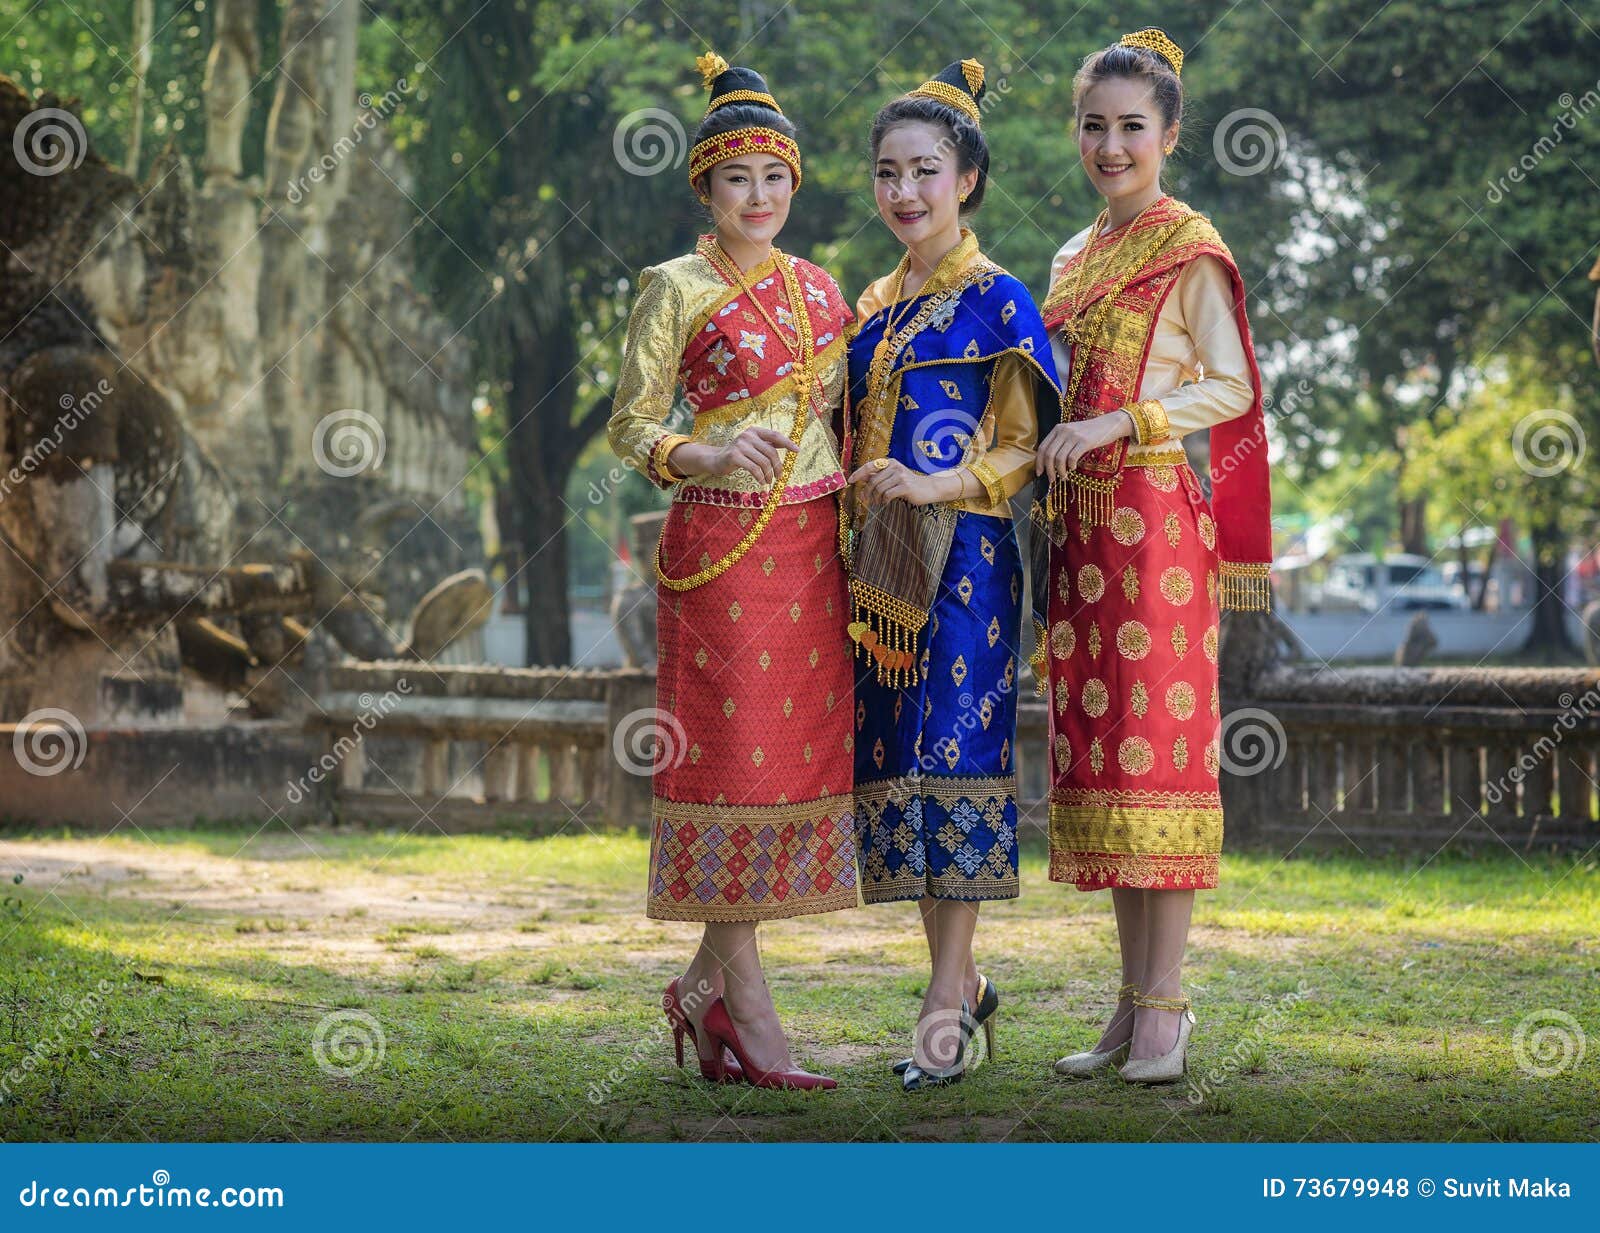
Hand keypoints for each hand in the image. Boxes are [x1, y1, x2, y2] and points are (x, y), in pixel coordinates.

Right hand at [675, 426, 798, 483]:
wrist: (716, 459)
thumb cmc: (738, 454)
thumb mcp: (753, 446)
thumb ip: (768, 444)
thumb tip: (790, 445)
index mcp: (754, 431)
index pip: (775, 435)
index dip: (787, 443)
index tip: (797, 451)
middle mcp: (748, 435)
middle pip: (771, 452)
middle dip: (778, 466)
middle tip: (779, 477)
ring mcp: (740, 445)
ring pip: (763, 462)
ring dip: (769, 474)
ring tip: (769, 481)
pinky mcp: (734, 456)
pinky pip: (754, 469)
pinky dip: (760, 477)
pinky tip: (761, 482)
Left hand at [847, 457, 957, 506]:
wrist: (928, 489)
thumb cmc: (908, 484)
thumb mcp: (892, 477)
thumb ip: (878, 476)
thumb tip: (860, 477)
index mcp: (890, 462)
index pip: (870, 466)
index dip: (858, 473)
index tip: (850, 481)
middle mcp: (895, 467)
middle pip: (873, 480)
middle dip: (867, 492)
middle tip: (865, 500)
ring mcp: (901, 476)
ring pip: (879, 488)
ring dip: (876, 498)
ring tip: (878, 502)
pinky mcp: (905, 486)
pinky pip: (888, 495)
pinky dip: (884, 501)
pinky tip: (885, 503)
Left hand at [1034, 410, 1133, 482]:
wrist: (1108, 424)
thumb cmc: (1089, 433)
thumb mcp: (1071, 433)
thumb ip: (1060, 443)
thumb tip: (1048, 463)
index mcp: (1057, 429)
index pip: (1042, 447)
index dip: (1039, 462)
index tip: (1039, 473)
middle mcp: (1063, 431)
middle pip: (1049, 455)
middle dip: (1048, 470)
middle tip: (1051, 479)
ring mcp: (1074, 436)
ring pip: (1059, 458)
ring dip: (1060, 471)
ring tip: (1063, 476)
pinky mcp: (1084, 441)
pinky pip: (1072, 458)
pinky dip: (1070, 466)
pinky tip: (1073, 468)